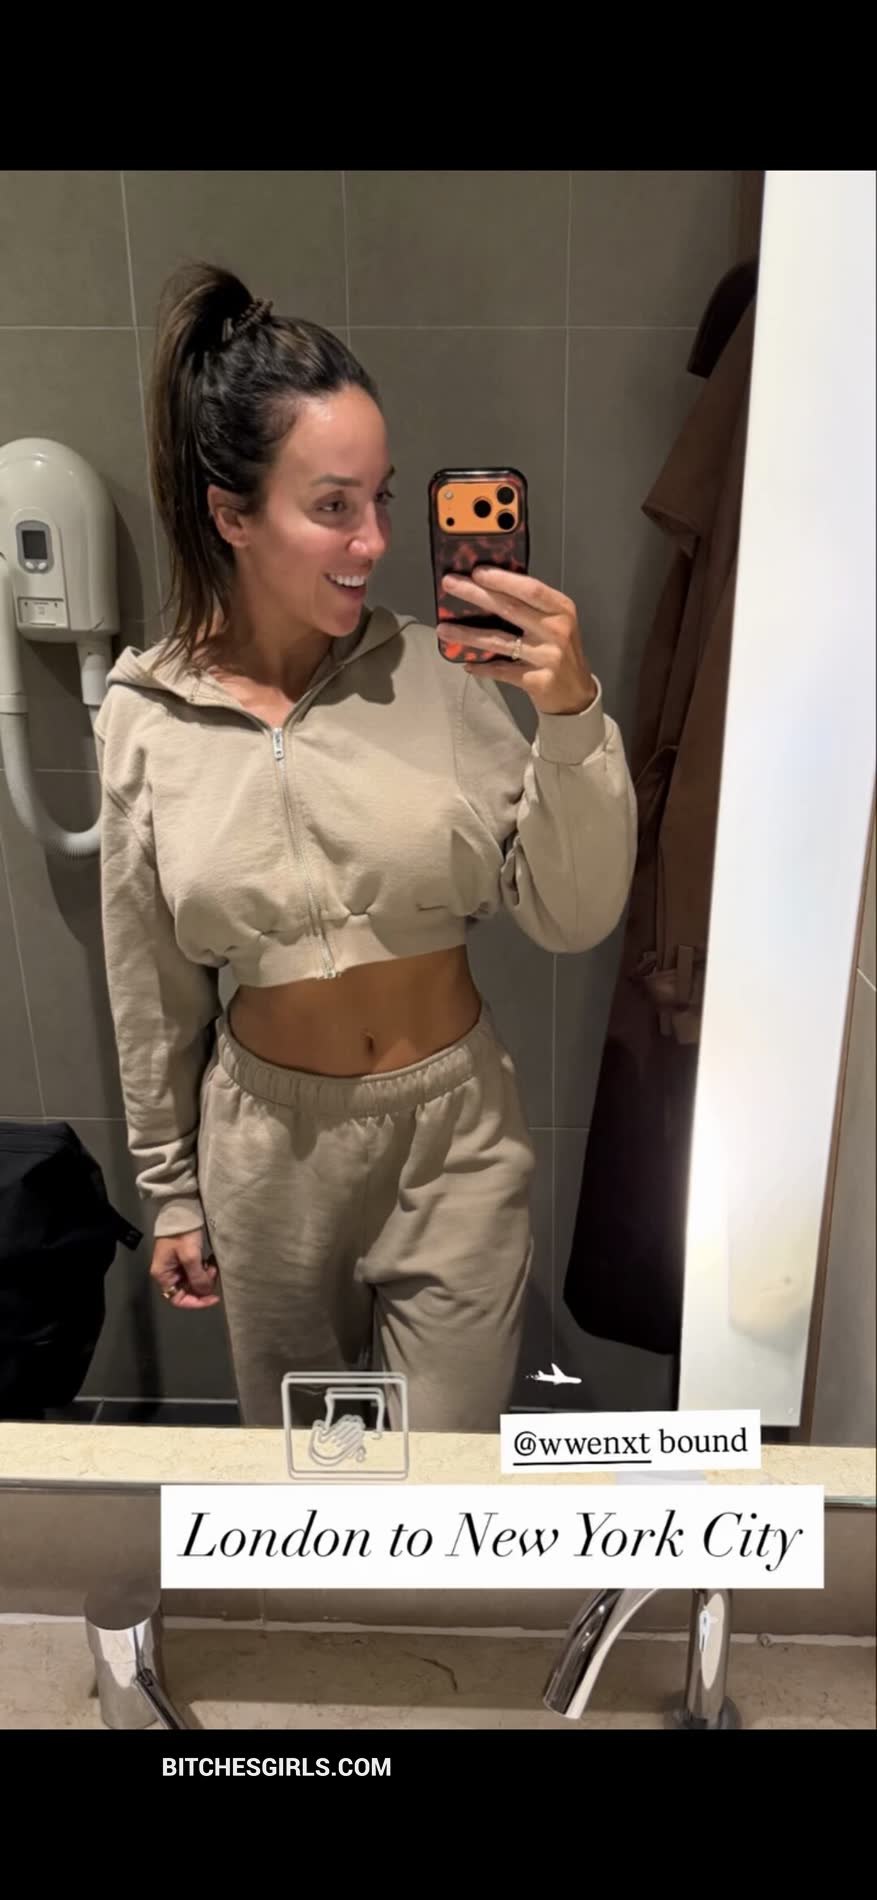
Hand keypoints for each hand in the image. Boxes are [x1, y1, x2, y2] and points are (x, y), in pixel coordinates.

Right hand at [150, 1231, 219, 1309]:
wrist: (182, 1211)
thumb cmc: (182, 1233)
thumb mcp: (191, 1256)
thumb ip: (198, 1277)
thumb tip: (205, 1293)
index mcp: (163, 1274)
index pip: (178, 1299)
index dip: (196, 1302)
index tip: (213, 1298)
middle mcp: (167, 1273)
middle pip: (187, 1290)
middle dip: (203, 1285)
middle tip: (213, 1273)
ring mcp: (175, 1265)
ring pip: (193, 1281)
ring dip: (205, 1277)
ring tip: (213, 1265)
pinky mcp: (184, 1258)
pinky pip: (195, 1271)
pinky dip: (204, 1269)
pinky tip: (210, 1261)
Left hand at [441, 567, 597, 715]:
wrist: (577, 694)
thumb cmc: (560, 652)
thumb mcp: (555, 623)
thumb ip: (532, 607)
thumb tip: (488, 588)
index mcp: (562, 609)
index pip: (530, 588)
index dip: (502, 579)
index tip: (476, 571)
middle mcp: (557, 630)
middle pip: (510, 608)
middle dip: (476, 594)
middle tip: (450, 584)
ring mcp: (548, 656)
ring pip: (499, 641)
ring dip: (468, 634)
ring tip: (443, 629)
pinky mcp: (537, 681)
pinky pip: (501, 671)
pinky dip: (482, 667)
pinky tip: (466, 662)